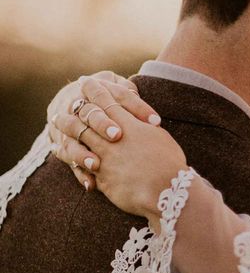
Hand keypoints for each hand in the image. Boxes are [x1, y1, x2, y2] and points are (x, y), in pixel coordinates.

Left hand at [50, 76, 185, 224]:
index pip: (106, 100)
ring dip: (65, 126)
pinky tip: (60, 149)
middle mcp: (113, 136)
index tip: (85, 82)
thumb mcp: (160, 137)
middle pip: (87, 115)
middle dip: (75, 105)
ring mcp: (105, 156)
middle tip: (67, 101)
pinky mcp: (101, 175)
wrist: (166, 191)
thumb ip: (144, 127)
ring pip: (78, 136)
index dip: (94, 89)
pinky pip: (79, 162)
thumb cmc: (169, 163)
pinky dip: (67, 153)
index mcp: (130, 124)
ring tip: (57, 120)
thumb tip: (139, 121)